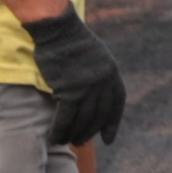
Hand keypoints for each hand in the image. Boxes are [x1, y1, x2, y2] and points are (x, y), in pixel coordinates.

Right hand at [23, 9, 130, 149]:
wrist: (58, 29)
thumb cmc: (71, 40)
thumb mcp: (95, 56)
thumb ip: (98, 75)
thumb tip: (95, 96)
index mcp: (112, 73)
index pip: (117, 104)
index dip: (112, 123)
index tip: (108, 139)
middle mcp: (103, 82)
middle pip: (99, 115)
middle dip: (90, 132)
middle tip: (80, 142)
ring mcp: (88, 87)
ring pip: (82, 120)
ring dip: (74, 134)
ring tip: (67, 142)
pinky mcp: (69, 90)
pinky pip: (65, 117)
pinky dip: (60, 130)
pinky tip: (55, 137)